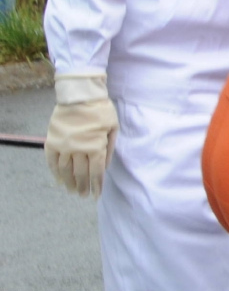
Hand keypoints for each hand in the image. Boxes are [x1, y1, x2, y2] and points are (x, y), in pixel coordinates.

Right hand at [47, 72, 115, 197]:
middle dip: (83, 186)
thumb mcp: (113, 128)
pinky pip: (52, 161)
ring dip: (69, 183)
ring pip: (65, 170)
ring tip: (73, 191)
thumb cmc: (101, 110)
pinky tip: (59, 180)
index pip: (96, 172)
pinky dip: (55, 172)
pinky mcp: (52, 141)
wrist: (79, 95)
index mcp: (96, 147)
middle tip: (84, 195)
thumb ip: (108, 149)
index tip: (96, 195)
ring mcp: (63, 146)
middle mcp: (78, 149)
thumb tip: (105, 168)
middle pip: (80, 174)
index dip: (96, 185)